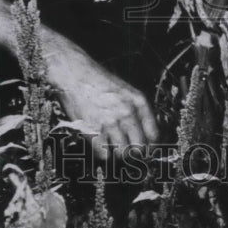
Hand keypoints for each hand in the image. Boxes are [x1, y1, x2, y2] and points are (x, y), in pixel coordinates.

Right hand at [44, 32, 158, 160]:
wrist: (74, 72)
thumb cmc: (97, 80)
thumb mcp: (125, 90)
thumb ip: (136, 110)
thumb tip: (143, 133)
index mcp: (138, 101)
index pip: (153, 134)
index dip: (150, 146)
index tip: (145, 150)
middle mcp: (127, 112)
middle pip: (139, 147)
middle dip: (133, 152)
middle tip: (127, 150)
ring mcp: (111, 122)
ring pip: (122, 153)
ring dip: (117, 153)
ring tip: (112, 146)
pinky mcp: (93, 129)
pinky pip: (104, 154)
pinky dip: (103, 154)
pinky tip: (100, 145)